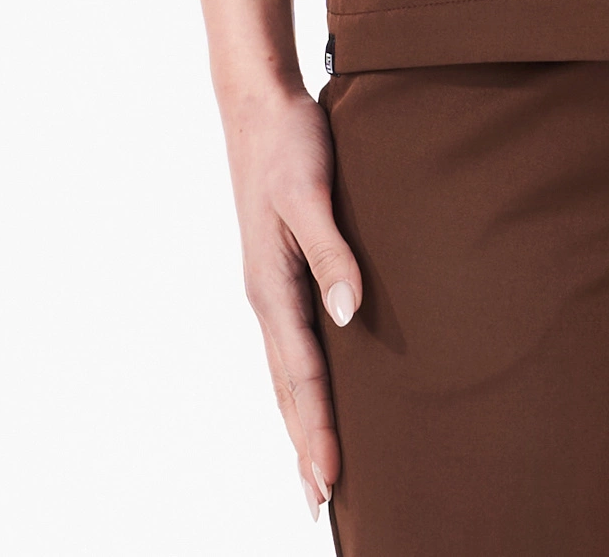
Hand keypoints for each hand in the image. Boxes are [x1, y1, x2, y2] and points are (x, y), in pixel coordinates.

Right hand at [219, 81, 363, 519]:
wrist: (259, 104)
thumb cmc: (290, 142)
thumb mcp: (312, 193)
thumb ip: (332, 254)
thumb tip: (350, 316)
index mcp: (271, 288)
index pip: (301, 376)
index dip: (317, 430)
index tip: (329, 482)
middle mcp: (266, 297)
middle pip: (287, 387)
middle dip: (304, 444)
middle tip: (320, 505)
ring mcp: (269, 286)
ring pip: (286, 370)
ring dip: (300, 420)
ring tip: (314, 468)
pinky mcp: (278, 271)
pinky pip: (291, 342)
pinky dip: (299, 380)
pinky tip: (311, 390)